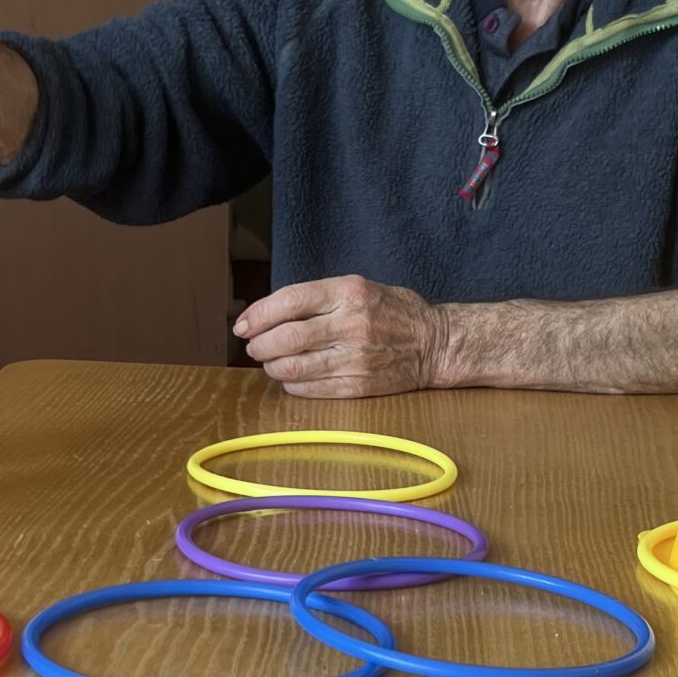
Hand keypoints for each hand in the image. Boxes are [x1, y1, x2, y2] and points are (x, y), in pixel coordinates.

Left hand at [235, 275, 450, 398]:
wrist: (434, 343)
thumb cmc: (392, 311)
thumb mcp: (358, 287)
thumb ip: (317, 298)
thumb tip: (266, 313)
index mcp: (348, 293)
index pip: (290, 301)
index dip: (258, 314)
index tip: (243, 324)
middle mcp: (351, 324)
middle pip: (286, 338)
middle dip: (259, 344)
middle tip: (254, 346)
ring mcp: (355, 358)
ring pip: (293, 367)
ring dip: (272, 366)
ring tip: (272, 362)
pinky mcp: (358, 385)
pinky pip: (310, 389)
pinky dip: (291, 383)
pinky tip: (292, 376)